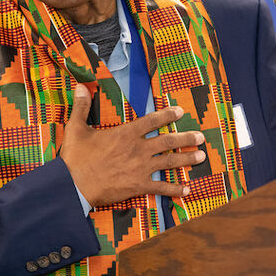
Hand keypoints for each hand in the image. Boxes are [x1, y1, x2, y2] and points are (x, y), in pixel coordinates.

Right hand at [60, 84, 203, 207]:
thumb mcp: (76, 128)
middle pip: (168, 141)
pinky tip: (186, 190)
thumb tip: (82, 85)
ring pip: (170, 162)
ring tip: (202, 156)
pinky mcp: (138, 186)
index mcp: (126, 134)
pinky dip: (175, 189)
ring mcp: (140, 168)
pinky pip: (161, 187)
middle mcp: (138, 149)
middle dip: (186, 138)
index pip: (152, 120)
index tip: (180, 111)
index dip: (167, 115)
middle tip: (201, 136)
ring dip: (187, 159)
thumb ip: (81, 106)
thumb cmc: (75, 157)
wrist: (73, 185)